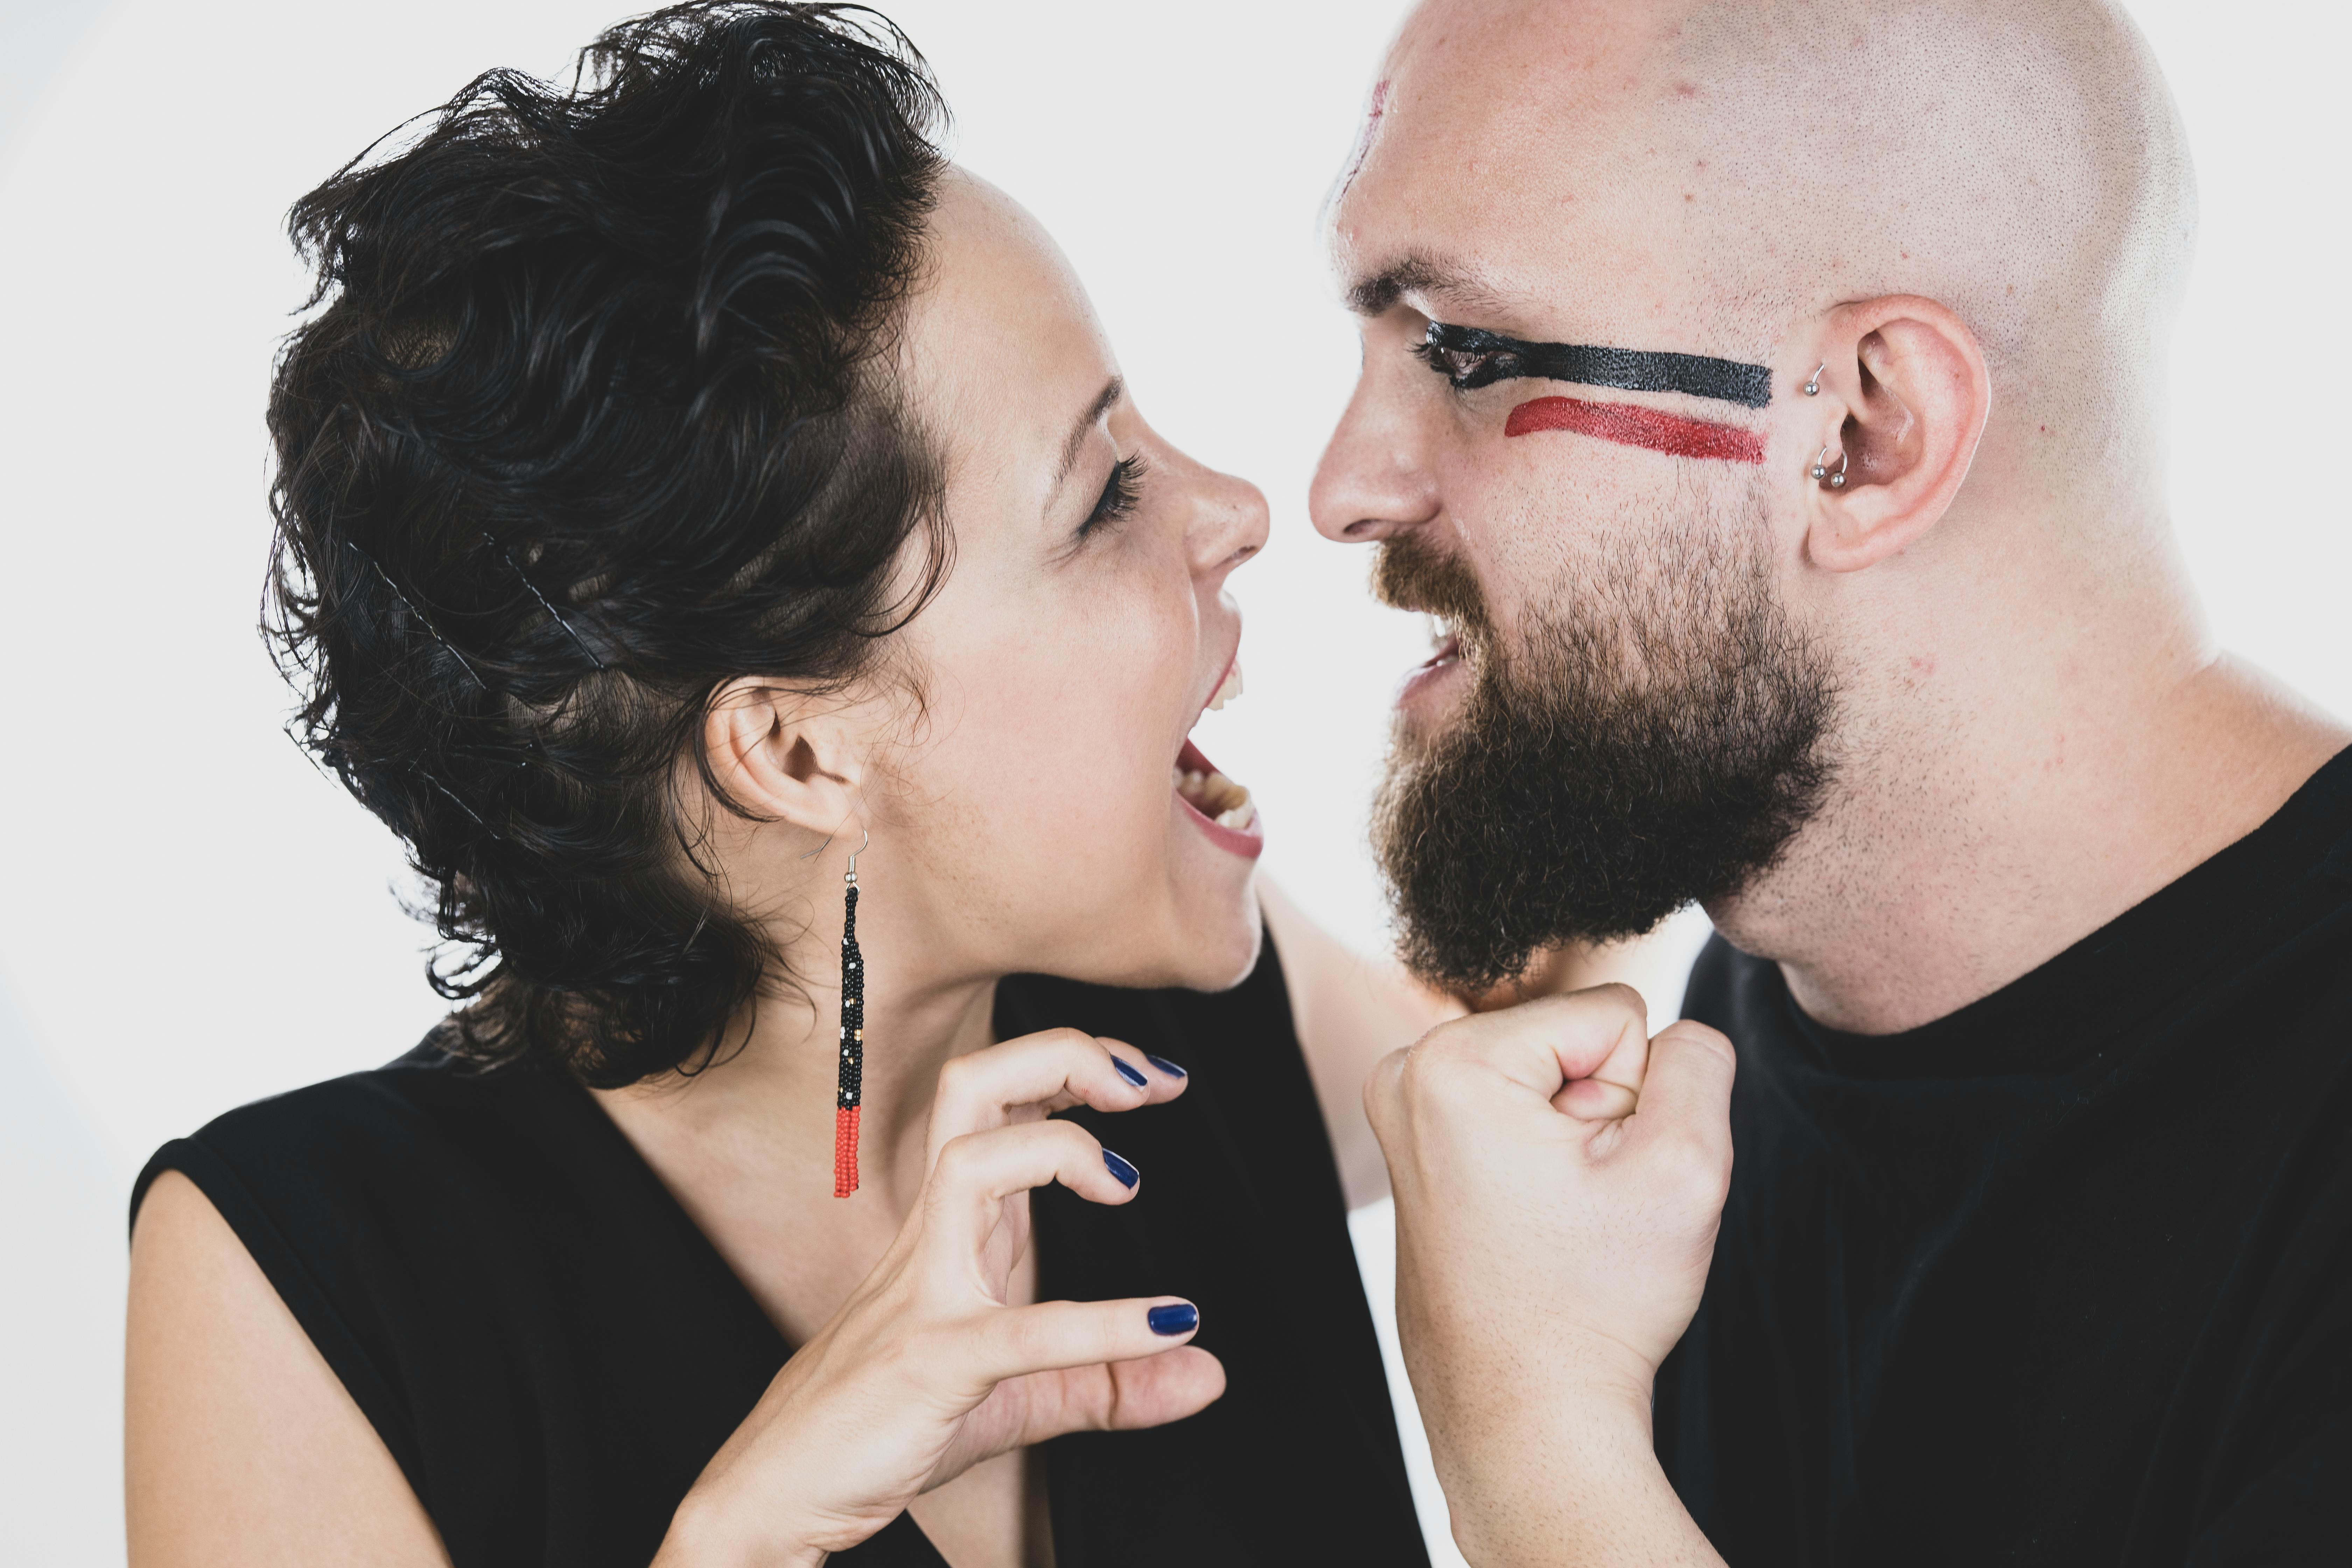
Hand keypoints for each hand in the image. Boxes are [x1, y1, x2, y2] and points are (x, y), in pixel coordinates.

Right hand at [656, 1029, 1223, 1566]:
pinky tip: (1165, 1324)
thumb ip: (1114, 1382)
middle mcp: (935, 1235)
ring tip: (1128, 1182)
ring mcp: (925, 1291)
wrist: (780, 1490)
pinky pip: (1018, 1328)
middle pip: (972, 1088)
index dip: (1075, 1066)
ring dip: (1060, 1147)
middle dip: (1061, 1055)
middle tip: (1144, 1082)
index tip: (1149, 1079)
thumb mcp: (1021, 1400)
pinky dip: (1103, 1323)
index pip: (1000, 1099)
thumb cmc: (880, 1424)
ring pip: (969, 1162)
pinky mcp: (930, 1363)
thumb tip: (1208, 1370)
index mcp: (954, 1224)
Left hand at [1366, 986, 1732, 1566]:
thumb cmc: (1593, 1304)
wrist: (1527, 1413)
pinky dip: (1538, 1165)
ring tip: (1556, 1221)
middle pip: (1572, 1042)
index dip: (1632, 1099)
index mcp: (1453, 1059)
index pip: (1614, 1017)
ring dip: (1573, 1144)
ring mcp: (1402, 1115)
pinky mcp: (1415, 1149)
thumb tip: (1676, 1032)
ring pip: (1549, 1081)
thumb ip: (1698, 1062)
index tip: (1599, 1179)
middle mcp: (1406, 1073)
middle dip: (1598, 1118)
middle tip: (1579, 1208)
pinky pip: (1516, 1118)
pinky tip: (1531, 1227)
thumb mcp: (1685, 1167)